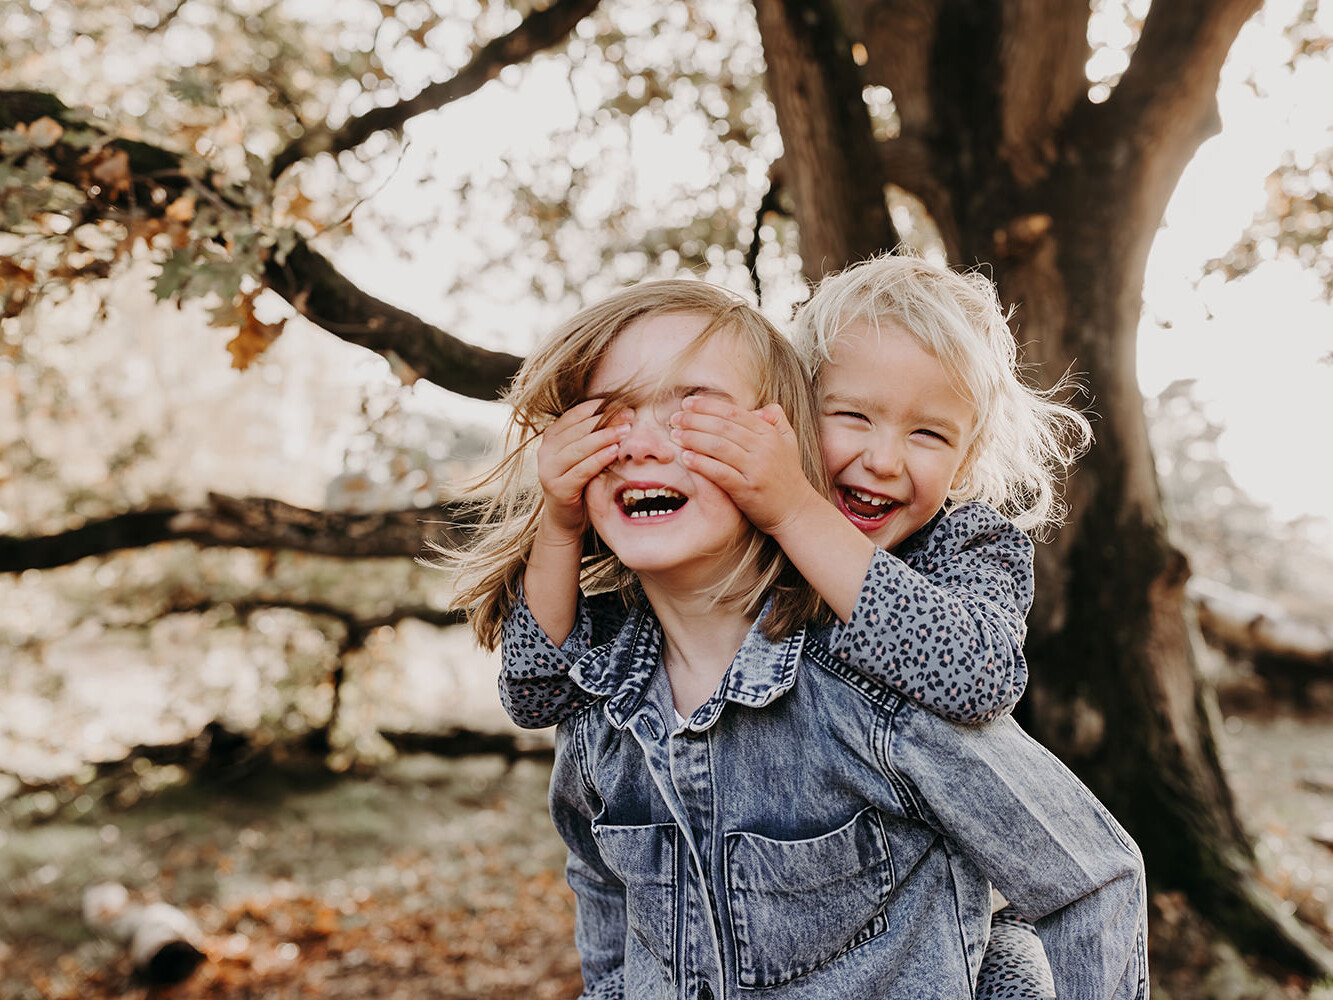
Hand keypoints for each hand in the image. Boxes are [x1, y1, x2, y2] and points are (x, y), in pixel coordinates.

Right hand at [536, 398, 627, 538]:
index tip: (621, 403)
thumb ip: (591, 436)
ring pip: (579, 448)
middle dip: (606, 420)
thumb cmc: (579, 482)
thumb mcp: (582, 455)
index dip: (598, 407)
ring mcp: (549, 469)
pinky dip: (598, 459)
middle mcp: (546, 451)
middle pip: (578, 430)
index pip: (575, 415)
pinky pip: (581, 469)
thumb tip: (620, 411)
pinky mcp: (557, 487)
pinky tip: (614, 451)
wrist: (566, 518)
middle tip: (628, 414)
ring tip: (625, 430)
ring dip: (604, 437)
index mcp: (551, 437)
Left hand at [670, 396, 817, 535]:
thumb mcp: (788, 442)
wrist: (796, 511)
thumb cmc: (787, 476)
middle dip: (694, 420)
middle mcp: (764, 448)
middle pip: (723, 427)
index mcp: (770, 434)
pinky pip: (720, 472)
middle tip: (674, 418)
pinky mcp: (748, 490)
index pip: (734, 413)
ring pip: (719, 447)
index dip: (708, 406)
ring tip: (675, 436)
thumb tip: (757, 408)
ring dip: (693, 439)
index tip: (687, 403)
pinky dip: (701, 464)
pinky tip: (685, 459)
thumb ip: (776, 420)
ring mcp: (756, 469)